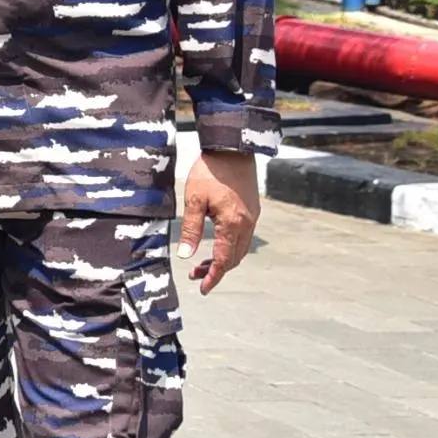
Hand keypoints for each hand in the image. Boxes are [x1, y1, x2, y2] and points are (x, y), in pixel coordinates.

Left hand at [176, 148, 260, 293]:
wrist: (232, 149)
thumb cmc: (210, 172)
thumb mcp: (193, 200)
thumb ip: (191, 229)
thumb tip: (186, 255)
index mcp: (232, 224)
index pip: (224, 261)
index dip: (213, 277)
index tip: (202, 289)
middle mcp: (247, 225)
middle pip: (234, 258)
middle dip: (216, 270)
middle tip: (195, 275)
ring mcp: (252, 218)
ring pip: (240, 249)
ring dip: (224, 259)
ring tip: (202, 263)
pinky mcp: (252, 210)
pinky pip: (243, 237)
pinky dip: (231, 247)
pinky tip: (216, 243)